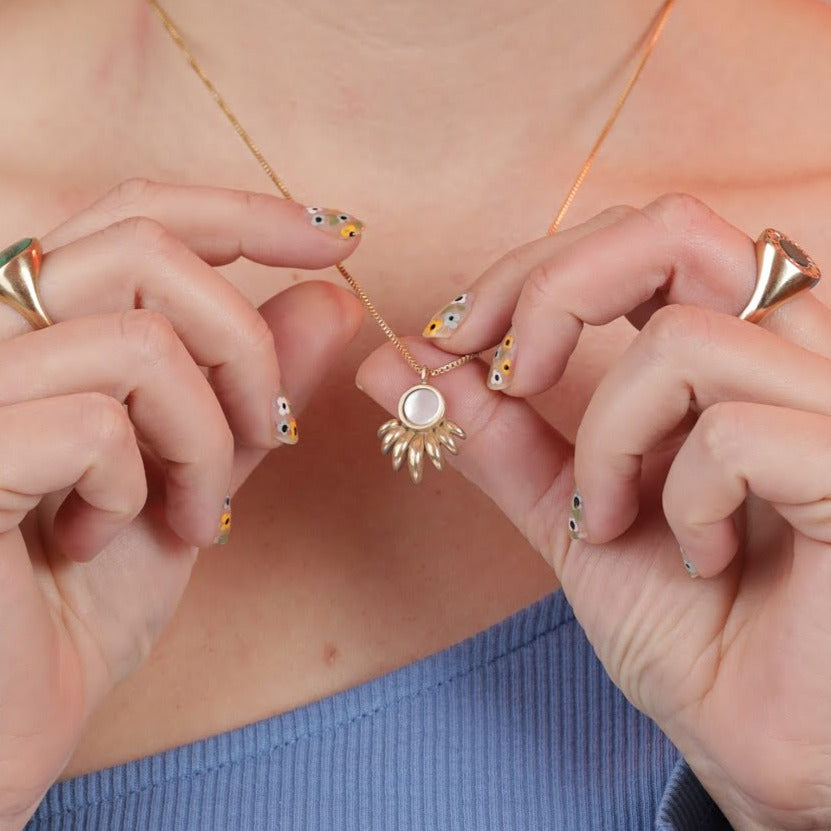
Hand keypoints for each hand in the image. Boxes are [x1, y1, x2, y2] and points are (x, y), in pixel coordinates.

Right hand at [0, 180, 362, 829]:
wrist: (3, 713)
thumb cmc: (80, 600)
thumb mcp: (192, 479)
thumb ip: (253, 387)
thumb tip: (329, 299)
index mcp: (38, 328)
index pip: (140, 213)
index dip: (246, 214)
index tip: (336, 242)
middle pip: (149, 253)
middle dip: (243, 349)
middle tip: (256, 438)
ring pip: (138, 343)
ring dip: (201, 438)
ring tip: (187, 514)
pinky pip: (94, 424)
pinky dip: (137, 487)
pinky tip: (104, 539)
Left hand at [357, 193, 830, 829]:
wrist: (763, 735)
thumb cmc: (687, 624)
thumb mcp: (566, 511)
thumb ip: (491, 431)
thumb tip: (394, 362)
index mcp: (734, 345)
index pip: (635, 237)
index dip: (534, 271)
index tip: (457, 340)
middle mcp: (801, 350)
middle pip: (672, 230)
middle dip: (550, 291)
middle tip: (507, 372)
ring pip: (684, 341)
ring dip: (610, 442)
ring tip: (614, 518)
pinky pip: (734, 434)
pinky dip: (680, 500)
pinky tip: (700, 558)